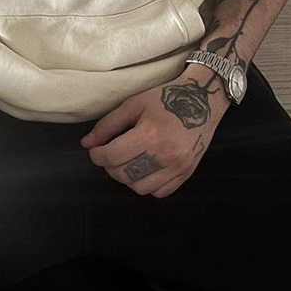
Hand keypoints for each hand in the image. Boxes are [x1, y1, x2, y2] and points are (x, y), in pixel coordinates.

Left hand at [80, 70, 223, 198]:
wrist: (203, 100)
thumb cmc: (167, 98)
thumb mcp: (134, 104)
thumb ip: (108, 124)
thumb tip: (87, 143)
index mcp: (150, 134)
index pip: (112, 156)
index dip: (97, 155)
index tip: (96, 150)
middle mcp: (165, 154)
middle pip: (124, 175)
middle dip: (110, 167)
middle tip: (110, 154)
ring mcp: (178, 166)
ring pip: (140, 188)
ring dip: (128, 177)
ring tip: (128, 162)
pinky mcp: (187, 173)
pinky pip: (160, 192)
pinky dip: (148, 185)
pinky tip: (146, 168)